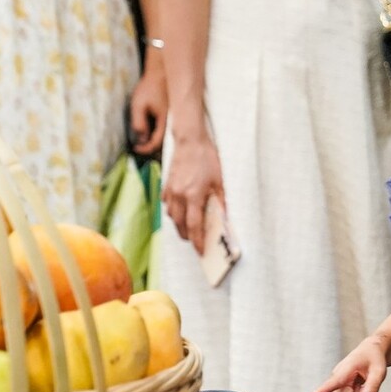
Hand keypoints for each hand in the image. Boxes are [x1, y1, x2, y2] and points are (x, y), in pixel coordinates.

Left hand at [129, 56, 167, 156]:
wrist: (160, 74)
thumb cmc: (150, 87)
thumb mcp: (139, 105)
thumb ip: (139, 122)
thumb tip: (140, 138)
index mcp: (164, 121)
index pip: (156, 143)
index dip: (145, 149)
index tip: (135, 149)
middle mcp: (170, 122)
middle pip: (162, 143)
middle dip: (150, 147)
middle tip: (138, 147)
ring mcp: (171, 119)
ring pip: (163, 137)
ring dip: (152, 141)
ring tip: (141, 139)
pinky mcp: (169, 116)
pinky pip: (164, 129)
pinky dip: (156, 133)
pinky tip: (148, 130)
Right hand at [162, 129, 223, 253]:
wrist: (190, 141)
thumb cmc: (207, 158)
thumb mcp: (219, 181)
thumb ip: (221, 201)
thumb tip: (224, 218)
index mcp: (194, 195)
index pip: (194, 226)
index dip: (198, 241)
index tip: (201, 251)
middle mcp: (179, 195)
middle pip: (180, 225)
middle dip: (187, 236)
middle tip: (196, 241)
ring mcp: (170, 190)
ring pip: (172, 216)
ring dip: (180, 224)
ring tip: (189, 227)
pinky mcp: (166, 185)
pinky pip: (167, 204)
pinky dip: (174, 211)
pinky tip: (181, 210)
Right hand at [311, 336, 388, 391]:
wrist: (369, 351)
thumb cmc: (374, 359)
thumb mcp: (379, 371)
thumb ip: (373, 386)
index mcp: (346, 369)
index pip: (335, 381)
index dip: (324, 389)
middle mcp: (336, 377)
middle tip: (369, 389)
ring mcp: (335, 385)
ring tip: (362, 388)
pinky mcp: (336, 391)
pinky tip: (358, 391)